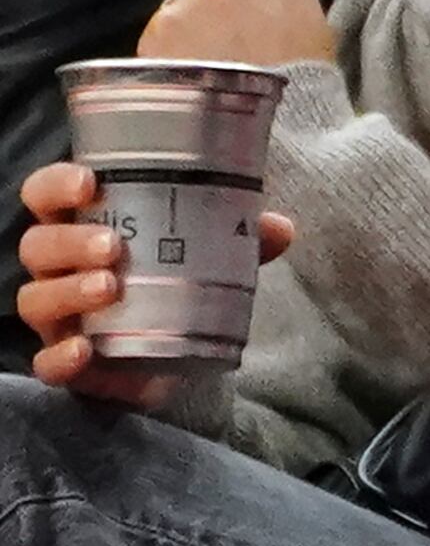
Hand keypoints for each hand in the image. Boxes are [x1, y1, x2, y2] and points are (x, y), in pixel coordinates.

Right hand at [16, 162, 293, 409]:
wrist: (174, 356)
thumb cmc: (176, 283)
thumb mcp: (212, 254)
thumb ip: (239, 238)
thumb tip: (278, 227)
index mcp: (83, 226)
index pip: (46, 194)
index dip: (58, 185)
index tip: (90, 182)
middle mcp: (58, 268)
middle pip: (39, 245)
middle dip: (71, 242)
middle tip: (113, 247)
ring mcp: (57, 316)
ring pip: (36, 298)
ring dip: (70, 290)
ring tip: (111, 286)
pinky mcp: (67, 362)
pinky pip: (47, 362)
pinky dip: (60, 356)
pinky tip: (84, 348)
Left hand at [138, 0, 333, 68]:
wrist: (262, 121)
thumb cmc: (305, 82)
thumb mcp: (322, 39)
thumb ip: (298, 12)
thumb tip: (283, 18)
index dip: (273, 0)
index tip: (273, 24)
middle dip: (232, 6)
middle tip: (240, 46)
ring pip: (194, 3)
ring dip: (201, 25)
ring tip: (212, 65)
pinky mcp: (160, 24)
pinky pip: (166, 31)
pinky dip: (174, 47)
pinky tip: (189, 75)